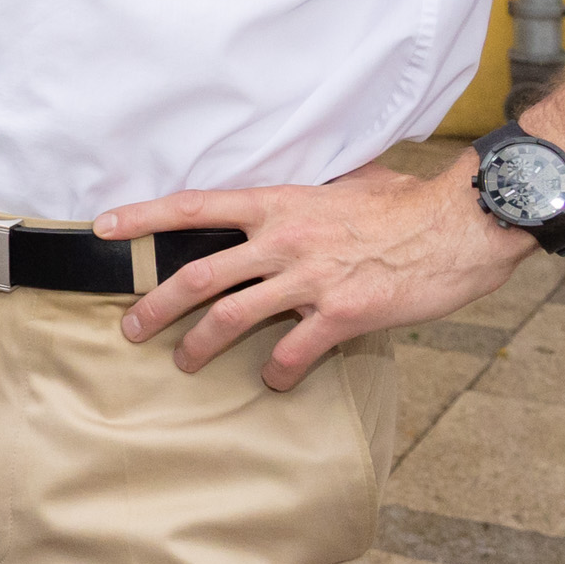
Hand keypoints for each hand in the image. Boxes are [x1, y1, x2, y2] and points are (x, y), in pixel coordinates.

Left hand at [101, 161, 531, 387]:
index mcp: (279, 203)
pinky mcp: (342, 314)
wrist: (461, 224)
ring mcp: (311, 279)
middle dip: (155, 305)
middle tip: (130, 327)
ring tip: (183, 362)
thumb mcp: (349, 184)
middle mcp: (284, 239)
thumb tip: (300, 194)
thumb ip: (311, 195)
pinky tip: (270, 380)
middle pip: (198, 275)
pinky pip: (292, 351)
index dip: (143, 217)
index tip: (103, 228)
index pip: (195, 206)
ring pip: (232, 317)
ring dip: (199, 345)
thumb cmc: (408, 203)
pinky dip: (275, 370)